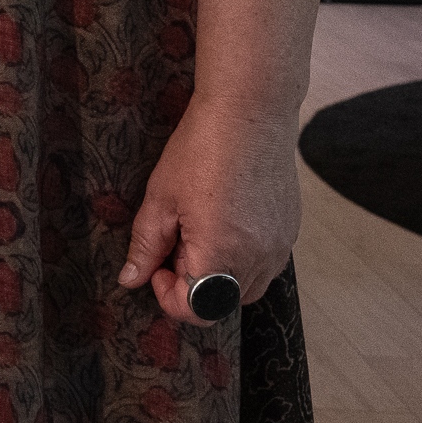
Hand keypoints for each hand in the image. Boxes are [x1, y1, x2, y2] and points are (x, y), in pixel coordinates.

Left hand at [117, 93, 300, 323]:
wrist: (249, 113)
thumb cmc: (201, 149)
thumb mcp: (160, 197)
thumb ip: (146, 245)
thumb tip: (131, 279)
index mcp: (222, 253)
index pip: (196, 309)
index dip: (167, 295)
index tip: (156, 265)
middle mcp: (259, 259)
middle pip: (221, 302)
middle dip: (191, 281)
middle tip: (175, 240)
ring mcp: (280, 247)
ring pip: (246, 287)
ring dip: (217, 272)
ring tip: (199, 227)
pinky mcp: (290, 232)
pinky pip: (264, 264)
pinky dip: (240, 257)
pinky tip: (224, 218)